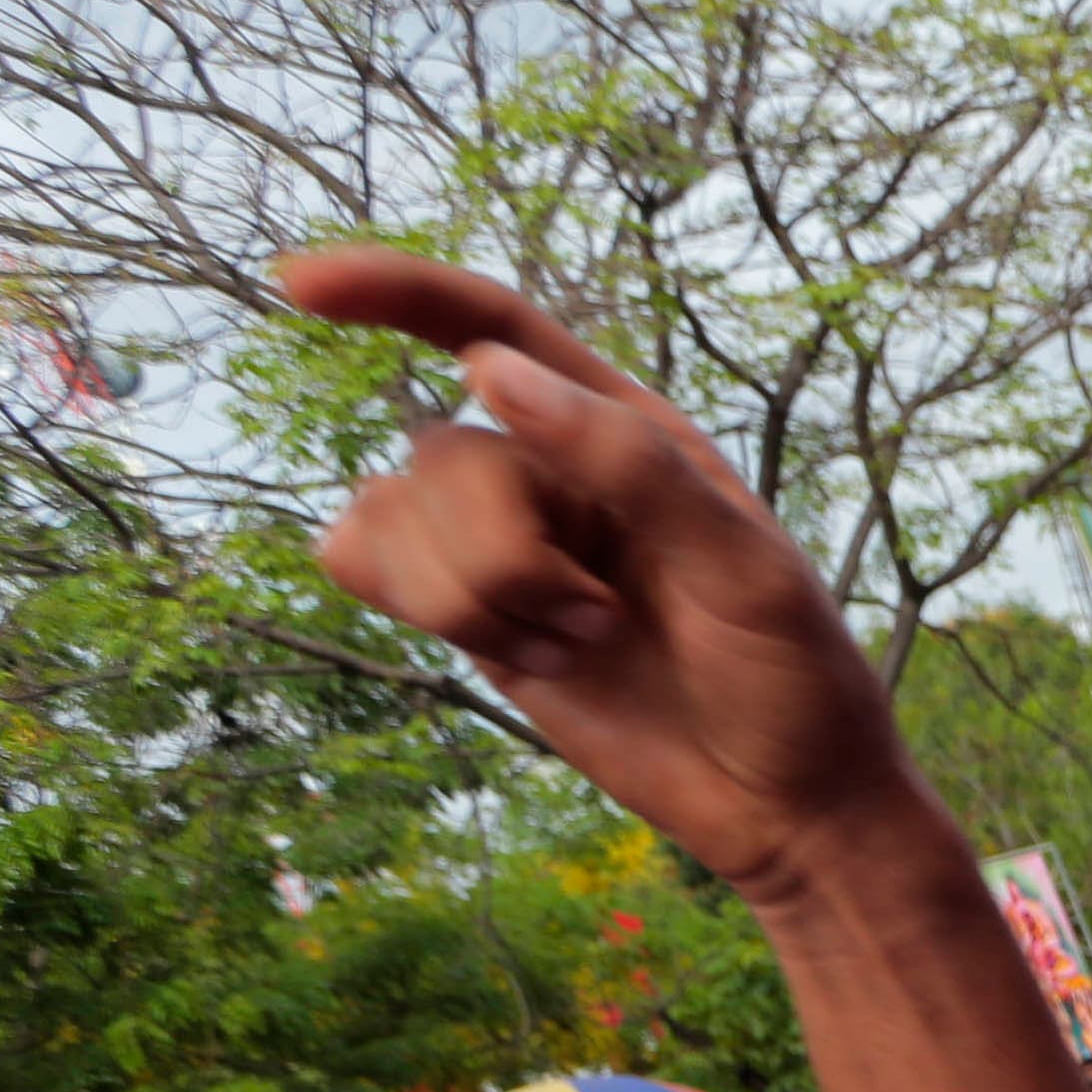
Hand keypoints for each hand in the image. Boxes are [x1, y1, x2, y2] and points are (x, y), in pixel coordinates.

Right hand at [278, 251, 922, 909]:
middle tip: (608, 623)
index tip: (300, 287)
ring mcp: (503, 542)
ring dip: (472, 599)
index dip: (394, 292)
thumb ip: (629, 465)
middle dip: (505, 557)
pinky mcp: (471, 612)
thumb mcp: (743, 570)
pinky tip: (517, 652)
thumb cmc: (791, 676)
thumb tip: (490, 368)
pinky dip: (422, 609)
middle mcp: (553, 470)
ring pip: (387, 514)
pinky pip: (363, 563)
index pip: (493, 327)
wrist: (784, 804)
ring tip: (578, 644)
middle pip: (441, 458)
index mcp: (626, 430)